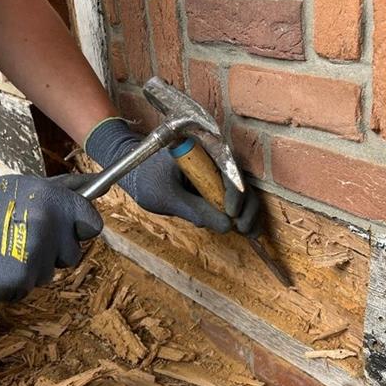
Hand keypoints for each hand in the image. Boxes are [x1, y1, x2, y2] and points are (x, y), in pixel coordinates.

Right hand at [0, 174, 102, 304]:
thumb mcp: (22, 188)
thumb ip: (61, 192)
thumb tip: (99, 185)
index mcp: (51, 198)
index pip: (92, 223)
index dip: (79, 230)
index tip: (64, 232)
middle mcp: (48, 223)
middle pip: (73, 253)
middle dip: (53, 253)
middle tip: (22, 241)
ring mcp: (36, 252)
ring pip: (50, 272)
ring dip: (31, 268)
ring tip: (4, 253)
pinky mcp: (21, 278)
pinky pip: (28, 288)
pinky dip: (13, 283)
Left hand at [84, 118, 259, 234]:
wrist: (135, 174)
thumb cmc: (145, 179)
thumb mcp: (167, 197)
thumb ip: (195, 210)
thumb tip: (226, 226)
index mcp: (199, 152)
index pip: (226, 170)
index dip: (235, 193)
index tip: (231, 214)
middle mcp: (212, 159)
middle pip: (240, 181)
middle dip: (247, 207)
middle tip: (245, 229)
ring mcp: (215, 171)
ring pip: (241, 190)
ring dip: (248, 212)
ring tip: (249, 233)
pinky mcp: (215, 183)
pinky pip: (233, 197)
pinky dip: (241, 213)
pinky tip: (245, 229)